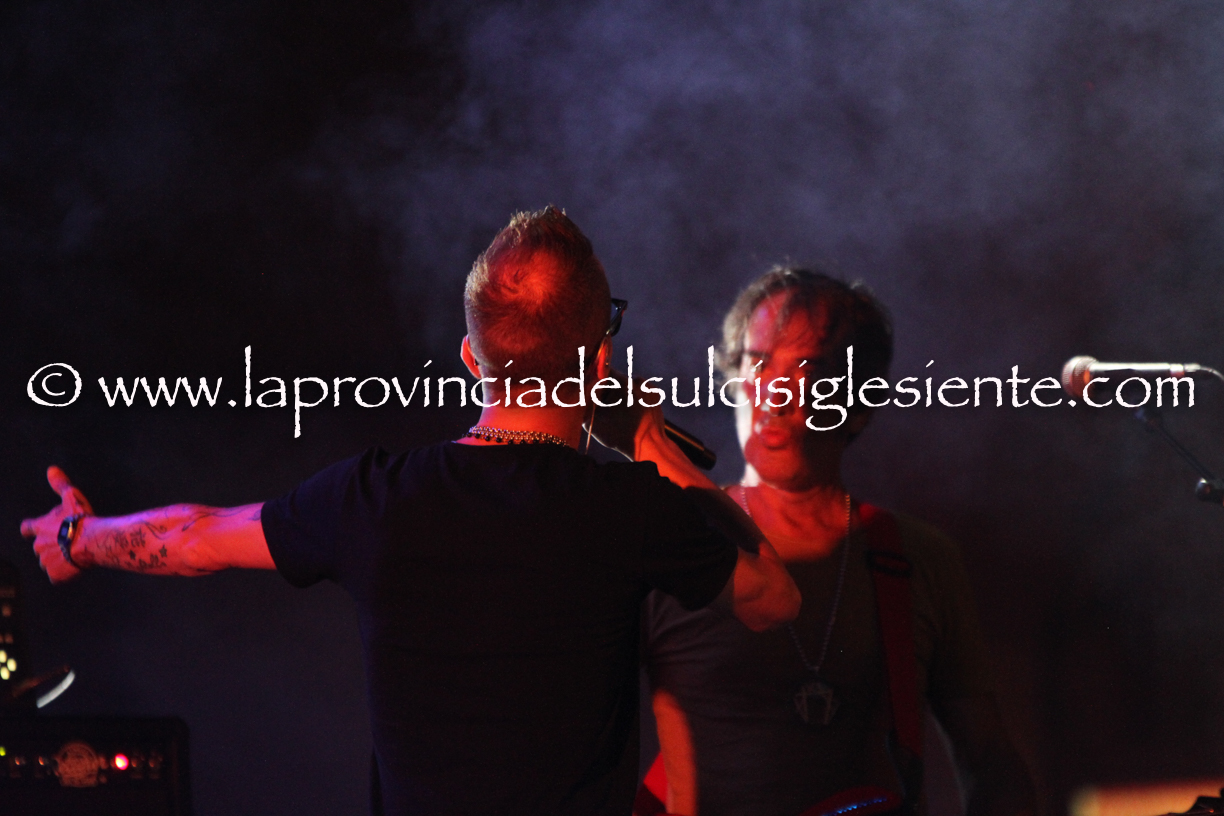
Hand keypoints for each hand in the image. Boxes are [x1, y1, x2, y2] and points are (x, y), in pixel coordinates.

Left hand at [20, 466, 93, 582]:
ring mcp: (46, 561)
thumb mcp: (71, 497)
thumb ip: (60, 485)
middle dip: (52, 547)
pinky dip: (64, 574)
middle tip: (69, 543)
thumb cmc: (81, 519)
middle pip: (40, 548)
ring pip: (49, 563)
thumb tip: (51, 469)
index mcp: (40, 528)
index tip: (30, 531)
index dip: (30, 529)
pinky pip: (57, 576)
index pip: (27, 528)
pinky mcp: (55, 575)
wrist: (91, 542)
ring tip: (75, 556)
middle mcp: (38, 546)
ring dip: (58, 560)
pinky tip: (76, 568)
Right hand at [585, 369, 665, 459]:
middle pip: (615, 380)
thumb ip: (581, 406)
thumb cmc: (620, 436)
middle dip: (608, 391)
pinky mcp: (655, 394)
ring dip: (621, 395)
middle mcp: (636, 380)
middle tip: (606, 408)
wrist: (650, 447)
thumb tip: (573, 396)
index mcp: (621, 383)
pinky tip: (631, 413)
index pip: (601, 372)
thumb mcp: (592, 423)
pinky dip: (633, 399)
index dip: (594, 382)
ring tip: (620, 413)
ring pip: (627, 386)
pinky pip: (639, 391)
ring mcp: (648, 386)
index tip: (592, 393)